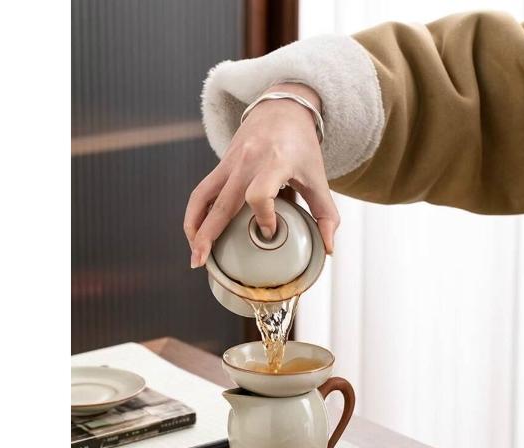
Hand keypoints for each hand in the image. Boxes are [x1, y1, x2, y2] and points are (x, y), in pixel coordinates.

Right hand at [184, 83, 339, 267]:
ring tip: (195, 252)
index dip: (263, 217)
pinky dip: (196, 213)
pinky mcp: (221, 164)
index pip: (259, 194)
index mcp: (275, 162)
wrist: (283, 108)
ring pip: (202, 196)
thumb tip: (329, 248)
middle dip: (208, 234)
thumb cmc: (303, 146)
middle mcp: (247, 161)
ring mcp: (230, 162)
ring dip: (194, 225)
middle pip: (222, 202)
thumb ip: (326, 214)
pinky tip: (196, 233)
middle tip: (200, 261)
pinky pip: (202, 191)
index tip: (269, 232)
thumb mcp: (319, 178)